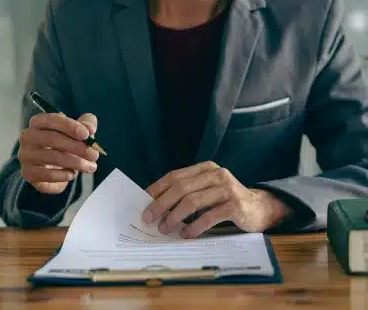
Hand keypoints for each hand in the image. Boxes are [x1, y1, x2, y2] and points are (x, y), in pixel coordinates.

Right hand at [18, 113, 99, 193]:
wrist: (53, 169)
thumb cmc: (66, 145)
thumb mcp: (78, 131)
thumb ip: (86, 124)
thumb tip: (91, 128)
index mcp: (38, 122)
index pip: (51, 120)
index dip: (69, 126)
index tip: (86, 134)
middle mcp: (27, 137)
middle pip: (52, 139)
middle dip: (77, 147)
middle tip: (94, 155)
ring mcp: (25, 155)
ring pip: (52, 157)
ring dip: (76, 162)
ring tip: (91, 167)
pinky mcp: (28, 173)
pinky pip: (47, 174)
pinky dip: (64, 175)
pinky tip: (73, 174)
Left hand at [142, 161, 291, 237]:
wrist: (261, 209)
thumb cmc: (226, 202)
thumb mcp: (207, 192)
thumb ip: (187, 193)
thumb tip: (154, 206)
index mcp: (205, 169)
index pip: (175, 176)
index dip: (157, 189)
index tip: (142, 202)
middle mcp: (216, 175)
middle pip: (181, 188)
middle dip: (161, 204)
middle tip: (149, 218)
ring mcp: (227, 189)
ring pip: (193, 201)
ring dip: (175, 216)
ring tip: (165, 228)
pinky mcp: (236, 205)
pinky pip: (209, 216)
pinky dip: (194, 227)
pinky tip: (186, 234)